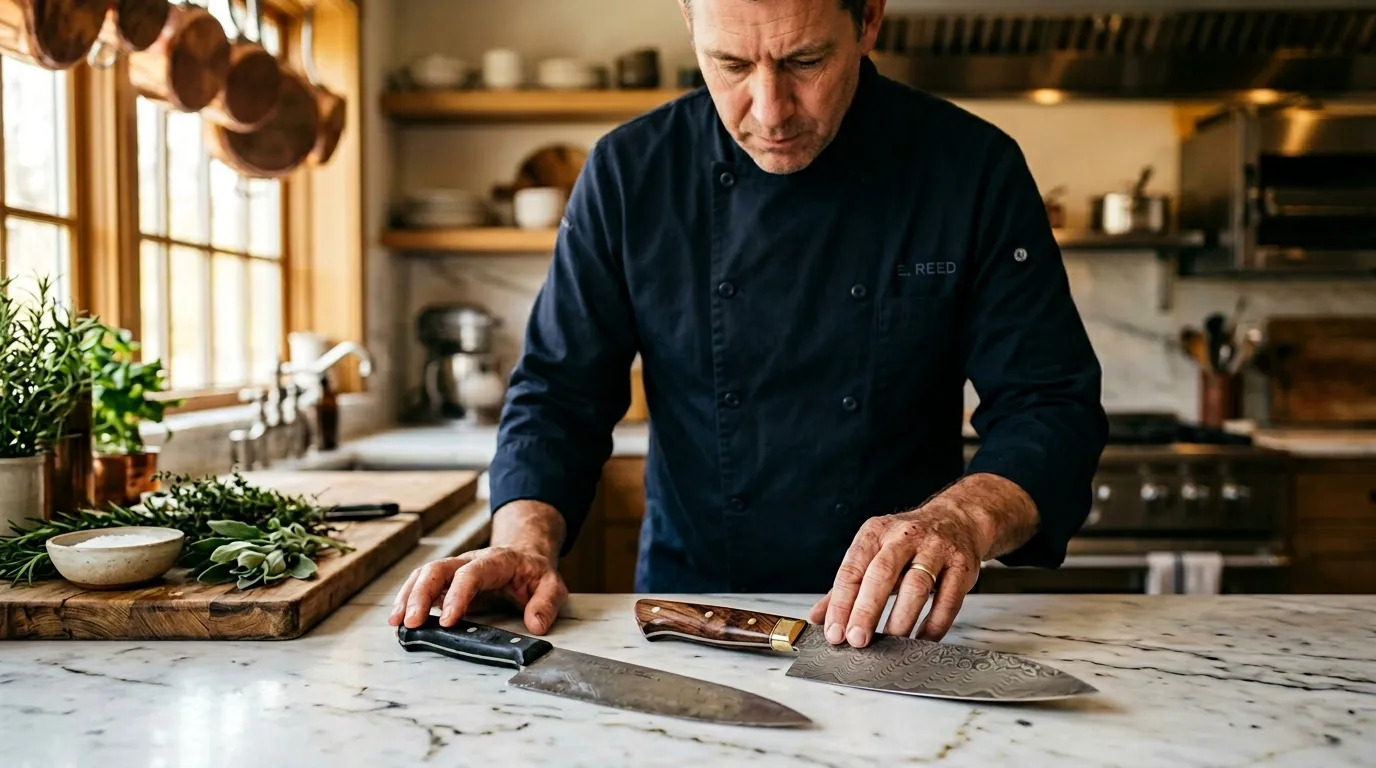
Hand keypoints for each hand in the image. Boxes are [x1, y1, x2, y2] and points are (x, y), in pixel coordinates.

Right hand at [387, 499, 569, 634]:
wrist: (526, 555)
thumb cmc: (535, 572)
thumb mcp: (552, 585)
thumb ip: (546, 603)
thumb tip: (535, 624)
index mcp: (496, 561)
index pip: (471, 573)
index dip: (457, 595)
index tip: (449, 620)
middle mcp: (470, 561)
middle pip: (439, 569)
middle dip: (421, 594)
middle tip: (412, 622)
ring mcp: (456, 569)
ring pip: (425, 574)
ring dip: (409, 596)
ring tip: (397, 622)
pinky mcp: (448, 581)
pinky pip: (423, 584)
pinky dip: (409, 598)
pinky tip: (400, 617)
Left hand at [809, 473, 1037, 646]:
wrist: (956, 519)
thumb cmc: (907, 542)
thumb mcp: (872, 552)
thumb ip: (845, 586)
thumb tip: (817, 617)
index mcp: (875, 532)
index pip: (853, 568)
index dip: (840, 603)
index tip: (834, 632)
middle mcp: (904, 536)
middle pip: (882, 574)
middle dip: (867, 610)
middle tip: (856, 640)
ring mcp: (936, 549)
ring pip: (916, 586)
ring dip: (901, 619)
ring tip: (889, 643)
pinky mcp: (962, 566)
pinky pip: (948, 600)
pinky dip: (934, 624)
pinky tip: (921, 640)